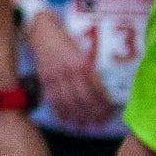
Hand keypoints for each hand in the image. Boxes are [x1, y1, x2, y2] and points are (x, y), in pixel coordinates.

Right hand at [28, 11, 112, 132]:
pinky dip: (60, 113)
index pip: (97, 89)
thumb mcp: (84, 50)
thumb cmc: (68, 39)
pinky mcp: (45, 79)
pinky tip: (67, 120)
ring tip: (84, 124)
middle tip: (100, 122)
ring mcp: (56, 76)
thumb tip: (107, 88)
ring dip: (77, 117)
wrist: (43, 31)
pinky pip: (53, 100)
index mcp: (83, 63)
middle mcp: (70, 71)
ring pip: (68, 103)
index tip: (111, 111)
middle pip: (83, 100)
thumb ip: (92, 68)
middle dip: (93, 114)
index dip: (105, 104)